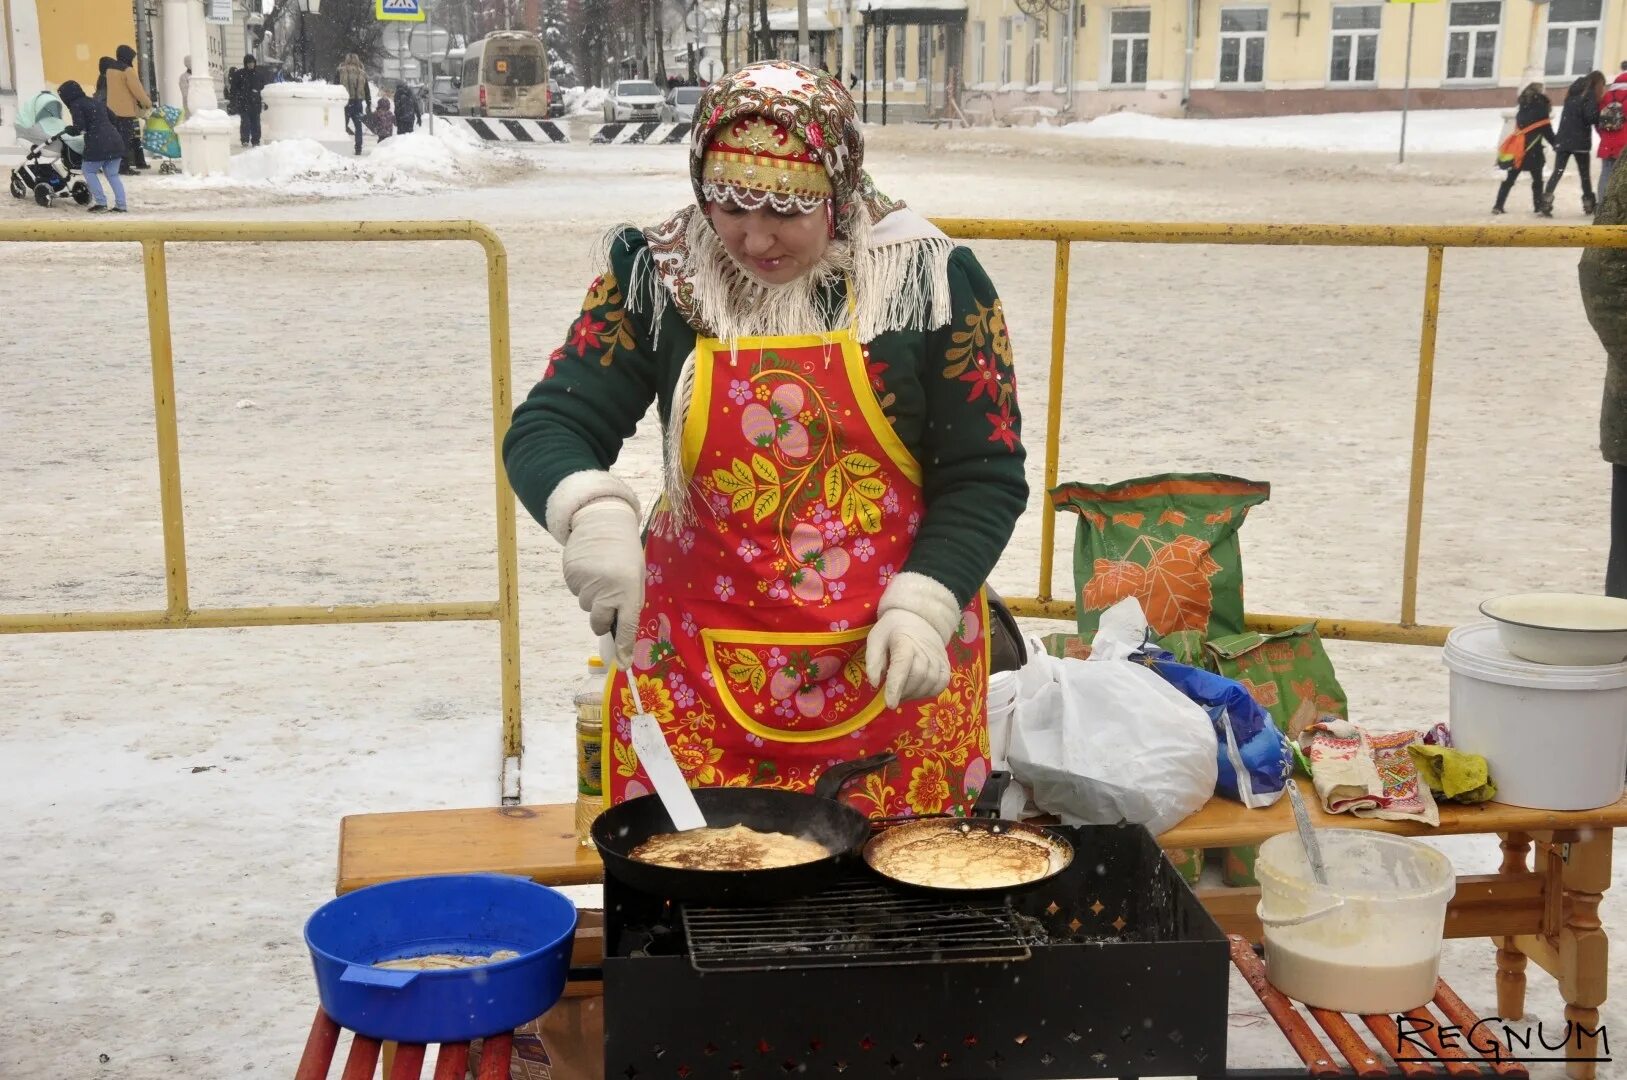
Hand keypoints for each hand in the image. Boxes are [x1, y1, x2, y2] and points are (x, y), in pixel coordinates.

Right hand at [561, 498, 644, 667]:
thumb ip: (629, 603)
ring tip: (600, 575)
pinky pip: (576, 591)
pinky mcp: (570, 575)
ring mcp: (586, 582)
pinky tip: (589, 568)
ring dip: (593, 597)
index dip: (623, 647)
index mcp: (628, 589)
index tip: (622, 665)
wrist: (602, 521)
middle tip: (608, 599)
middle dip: (602, 619)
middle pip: (599, 623)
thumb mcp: (636, 576)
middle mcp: (606, 588)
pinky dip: (582, 585)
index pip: (626, 626)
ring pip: (586, 606)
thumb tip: (620, 633)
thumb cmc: (625, 553)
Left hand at [865, 608, 951, 708]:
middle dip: (903, 692)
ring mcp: (938, 657)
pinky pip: (941, 685)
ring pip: (929, 683)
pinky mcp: (946, 664)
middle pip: (917, 677)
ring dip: (914, 694)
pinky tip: (917, 690)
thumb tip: (874, 684)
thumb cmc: (892, 631)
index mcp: (904, 642)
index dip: (896, 686)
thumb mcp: (876, 639)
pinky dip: (928, 693)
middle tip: (892, 695)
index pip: (902, 665)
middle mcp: (925, 649)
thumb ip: (873, 661)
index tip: (890, 704)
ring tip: (902, 693)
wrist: (918, 618)